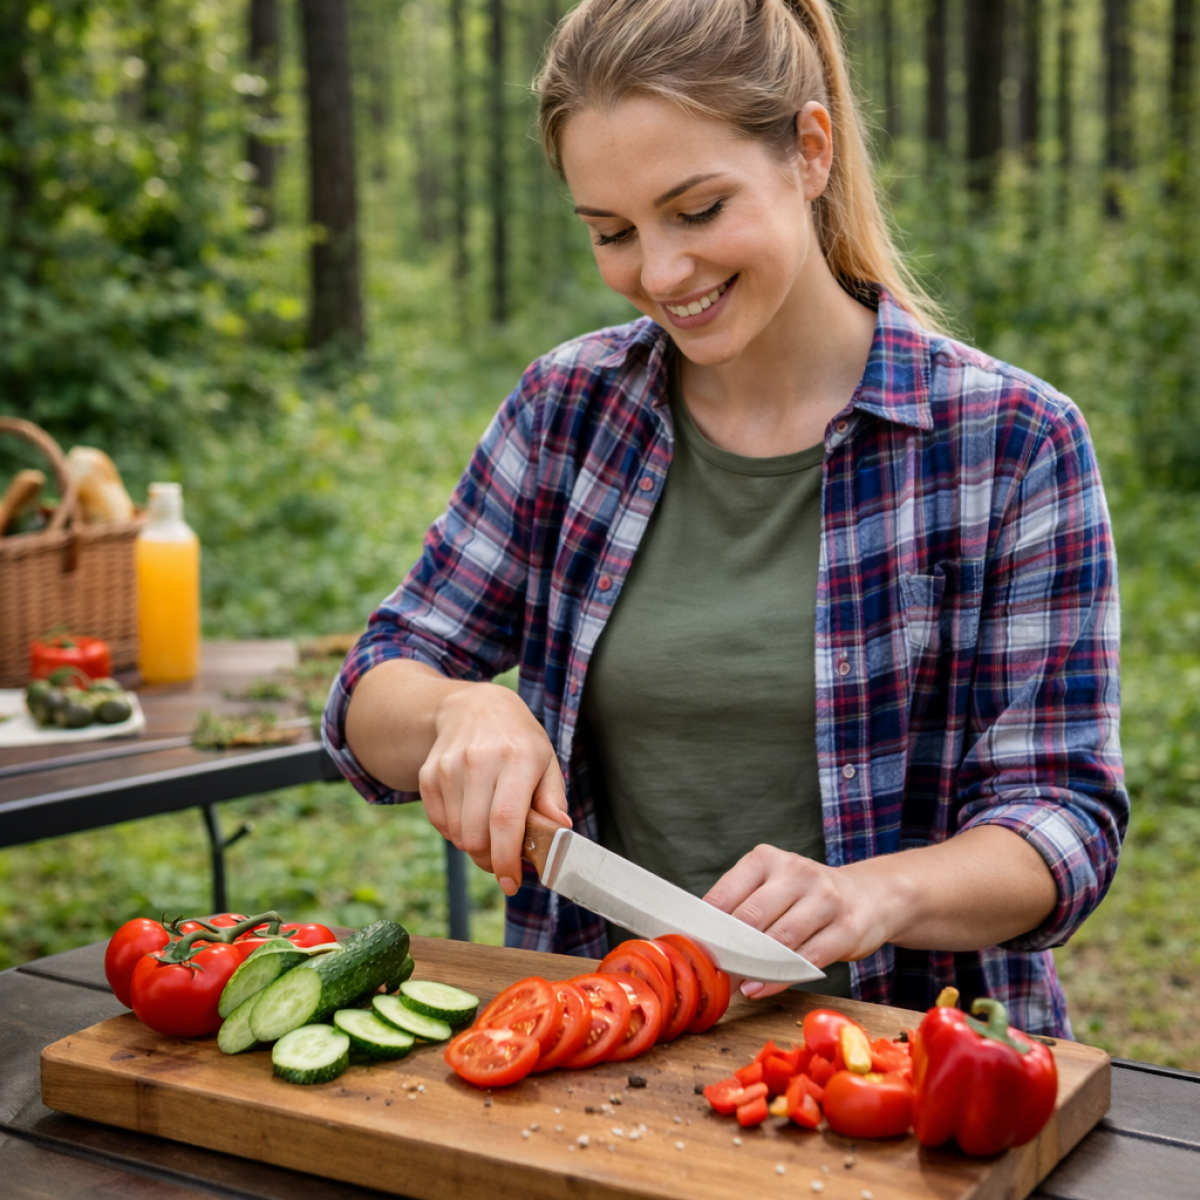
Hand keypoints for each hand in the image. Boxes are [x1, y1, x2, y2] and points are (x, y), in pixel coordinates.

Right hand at [418, 683, 570, 895]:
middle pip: (477, 835)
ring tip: (490, 831)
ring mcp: (449, 766)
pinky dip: (455, 831)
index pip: (506, 821)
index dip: (507, 859)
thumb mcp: (546, 760)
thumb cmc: (518, 739)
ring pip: (457, 834)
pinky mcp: (429, 774)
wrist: (474, 707)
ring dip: (474, 846)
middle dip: (491, 860)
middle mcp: (480, 761)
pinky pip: (439, 823)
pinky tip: (471, 814)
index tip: (512, 883)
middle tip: (504, 858)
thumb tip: (560, 830)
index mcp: (517, 758)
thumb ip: (553, 798)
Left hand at [702, 827, 1058, 999]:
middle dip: (727, 949)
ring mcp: (824, 899)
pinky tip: (757, 989)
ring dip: (751, 968)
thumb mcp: (772, 887)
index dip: (705, 926)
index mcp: (767, 859)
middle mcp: (796, 873)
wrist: (872, 896)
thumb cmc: (807, 897)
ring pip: (778, 940)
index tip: (690, 949)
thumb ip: (740, 906)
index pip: (726, 894)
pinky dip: (776, 979)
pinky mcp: (846, 928)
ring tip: (731, 984)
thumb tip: (697, 937)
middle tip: (709, 972)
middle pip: (750, 918)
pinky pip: (805, 960)